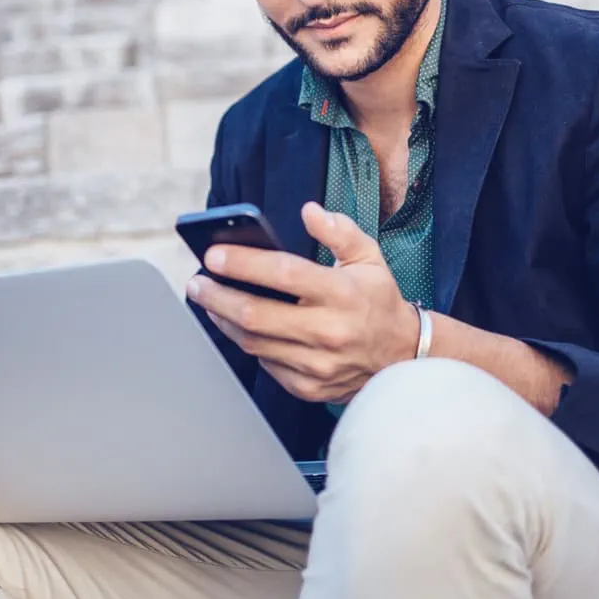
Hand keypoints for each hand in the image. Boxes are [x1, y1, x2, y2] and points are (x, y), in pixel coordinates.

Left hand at [188, 202, 418, 403]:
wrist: (401, 357)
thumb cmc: (378, 302)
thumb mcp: (369, 258)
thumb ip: (340, 231)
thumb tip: (309, 211)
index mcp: (342, 294)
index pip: (284, 274)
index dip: (244, 263)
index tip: (213, 255)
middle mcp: (328, 331)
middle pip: (256, 315)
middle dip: (217, 296)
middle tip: (196, 282)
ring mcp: (316, 364)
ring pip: (253, 342)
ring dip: (223, 319)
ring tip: (208, 299)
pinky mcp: (307, 386)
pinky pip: (264, 363)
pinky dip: (245, 342)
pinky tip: (234, 324)